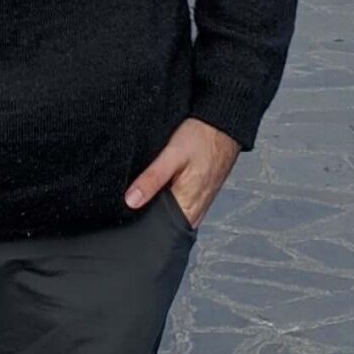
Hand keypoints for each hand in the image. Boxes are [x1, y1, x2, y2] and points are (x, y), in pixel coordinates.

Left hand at [123, 117, 239, 229]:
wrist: (223, 126)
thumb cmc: (202, 138)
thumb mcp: (171, 155)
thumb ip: (152, 179)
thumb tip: (131, 201)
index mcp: (188, 206)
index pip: (160, 227)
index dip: (143, 221)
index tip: (129, 209)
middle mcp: (196, 210)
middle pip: (167, 223)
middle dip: (150, 213)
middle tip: (138, 195)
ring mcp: (200, 203)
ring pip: (174, 214)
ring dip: (160, 205)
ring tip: (151, 188)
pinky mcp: (201, 194)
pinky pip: (182, 205)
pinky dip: (171, 199)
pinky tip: (165, 185)